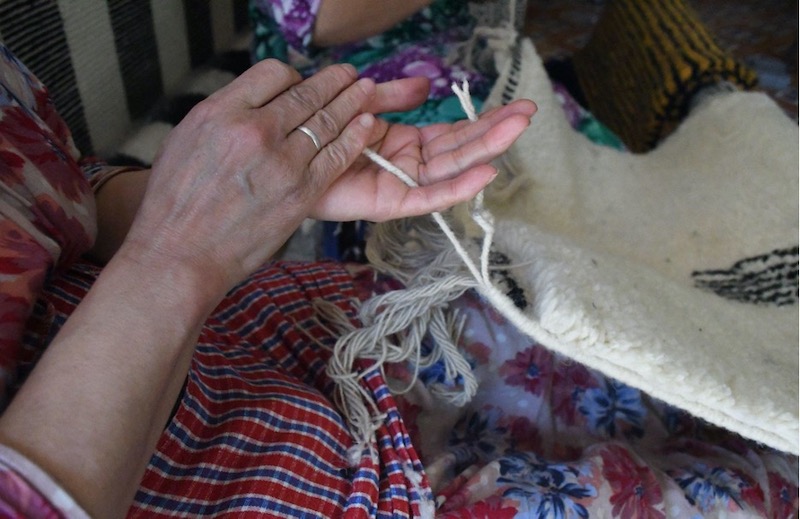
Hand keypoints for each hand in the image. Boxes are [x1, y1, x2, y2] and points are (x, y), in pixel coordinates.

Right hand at [119, 60, 380, 293]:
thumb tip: (252, 103)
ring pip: (327, 121)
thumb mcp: (185, 139)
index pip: (272, 73)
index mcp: (222, 111)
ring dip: (352, 102)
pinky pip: (337, 156)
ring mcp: (283, 162)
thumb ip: (224, 115)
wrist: (181, 253)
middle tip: (349, 73)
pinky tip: (367, 124)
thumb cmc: (175, 202)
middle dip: (333, 81)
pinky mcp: (302, 191)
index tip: (301, 82)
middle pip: (306, 93)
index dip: (293, 75)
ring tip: (366, 90)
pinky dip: (355, 137)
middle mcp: (255, 130)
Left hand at [312, 95, 536, 221]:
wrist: (287, 161)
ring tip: (517, 130)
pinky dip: (456, 188)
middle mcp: (411, 167)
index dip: (486, 121)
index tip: (519, 107)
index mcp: (408, 145)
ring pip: (452, 170)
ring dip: (486, 151)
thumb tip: (426, 85)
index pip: (456, 135)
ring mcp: (403, 186)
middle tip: (528, 113)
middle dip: (495, 132)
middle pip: (462, 150)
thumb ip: (395, 97)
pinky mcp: (389, 204)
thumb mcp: (364, 106)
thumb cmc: (322, 136)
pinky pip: (427, 197)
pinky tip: (484, 172)